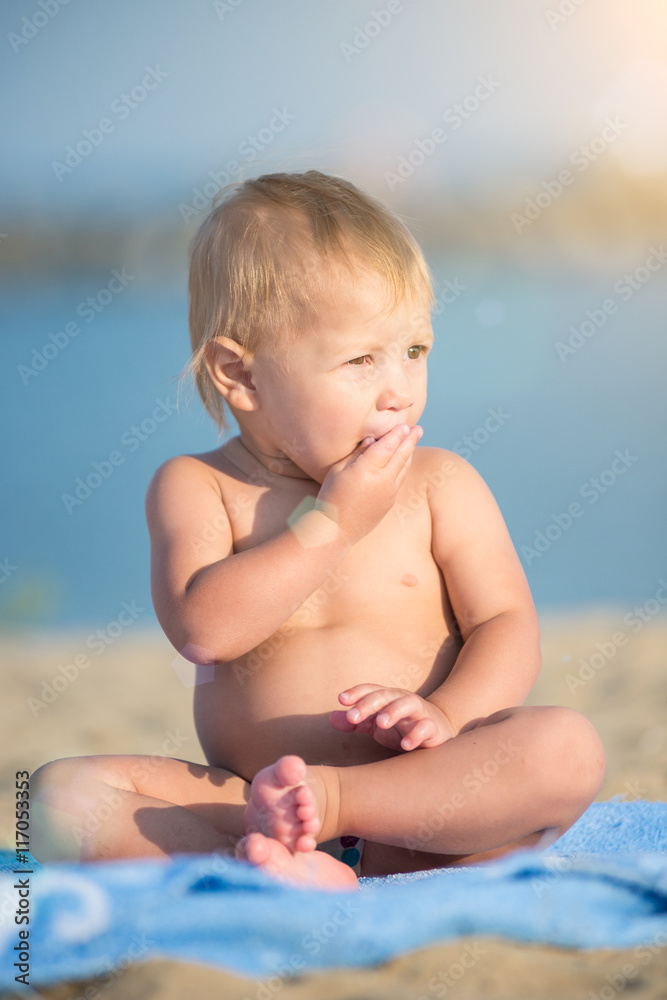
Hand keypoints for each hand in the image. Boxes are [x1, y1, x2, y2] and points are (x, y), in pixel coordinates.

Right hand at [317, 424, 421, 546]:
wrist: (336, 529)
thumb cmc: (331, 496)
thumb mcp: (338, 471)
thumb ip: (357, 454)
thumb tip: (372, 441)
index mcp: (367, 469)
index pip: (387, 446)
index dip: (396, 434)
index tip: (404, 425)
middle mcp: (383, 480)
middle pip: (401, 455)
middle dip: (410, 440)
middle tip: (418, 429)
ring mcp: (389, 492)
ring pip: (404, 468)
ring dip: (409, 453)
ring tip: (413, 441)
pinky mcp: (390, 502)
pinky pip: (400, 480)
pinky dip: (404, 467)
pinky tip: (403, 462)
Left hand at [329, 683, 455, 751]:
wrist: (438, 730)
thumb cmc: (402, 726)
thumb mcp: (377, 725)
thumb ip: (357, 722)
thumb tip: (331, 719)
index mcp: (388, 698)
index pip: (371, 690)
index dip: (356, 692)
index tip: (341, 699)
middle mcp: (402, 700)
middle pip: (386, 694)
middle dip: (369, 703)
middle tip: (352, 716)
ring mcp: (419, 712)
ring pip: (408, 704)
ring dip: (394, 711)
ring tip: (380, 723)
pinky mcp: (433, 727)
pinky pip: (426, 727)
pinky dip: (416, 734)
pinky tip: (405, 745)